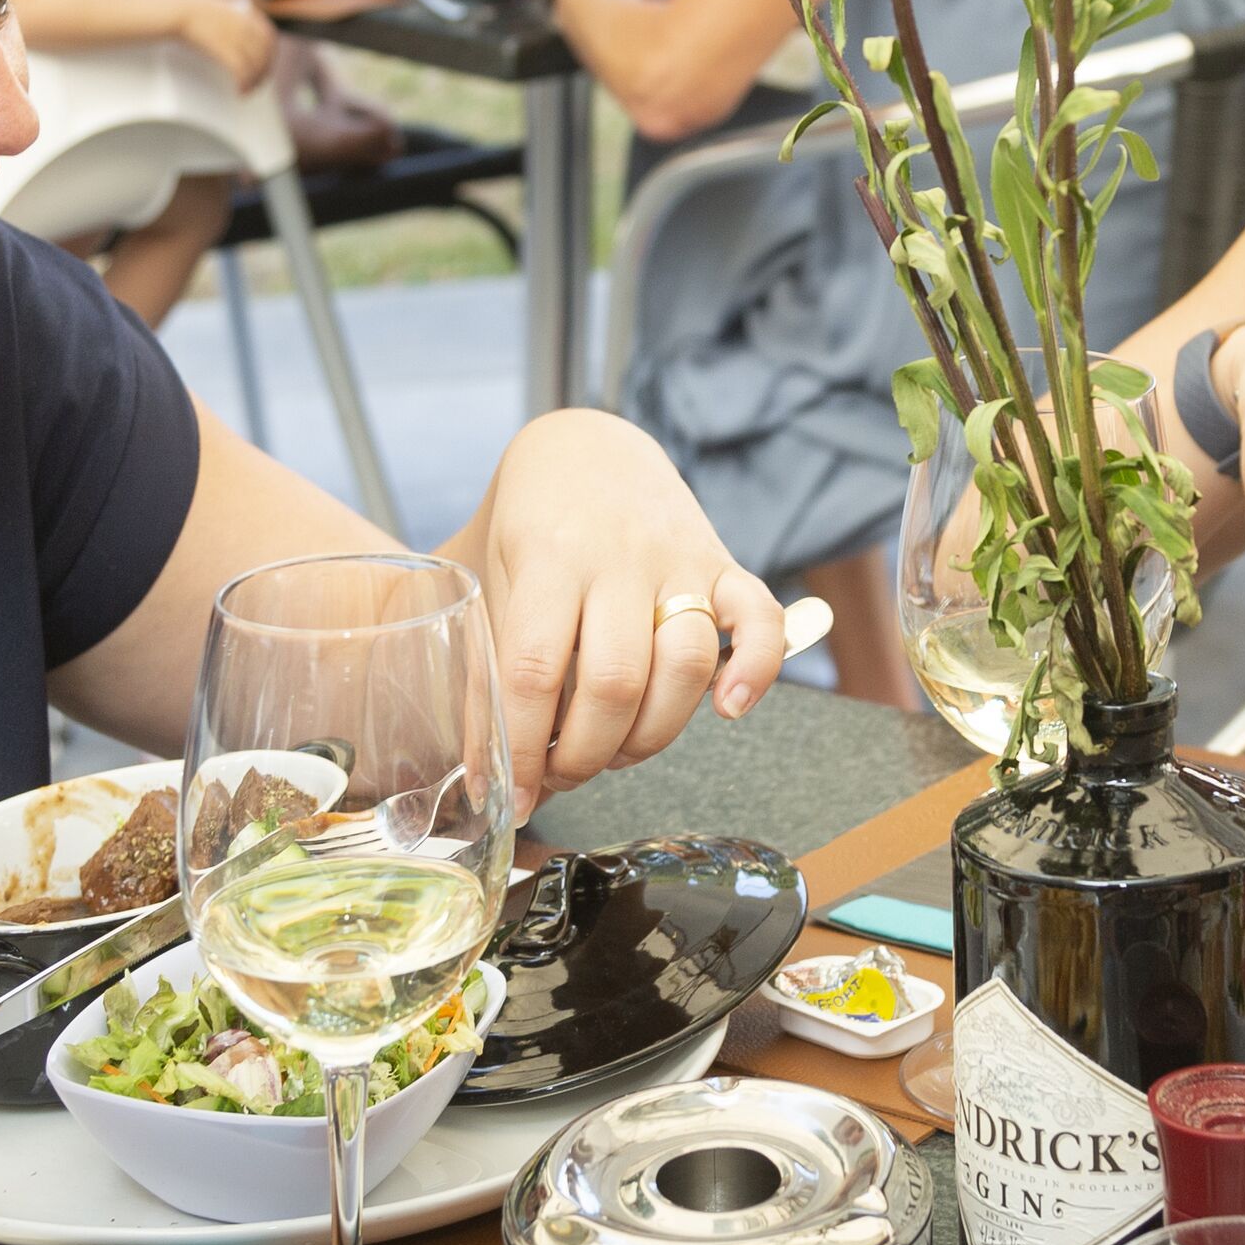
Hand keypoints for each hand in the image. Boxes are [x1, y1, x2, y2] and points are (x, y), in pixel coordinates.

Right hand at [172, 0, 279, 92]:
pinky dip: (244, 82)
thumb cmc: (192, 13)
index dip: (270, 54)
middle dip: (263, 71)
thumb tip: (247, 38)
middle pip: (264, 52)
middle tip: (257, 84)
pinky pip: (241, 68)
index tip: (266, 66)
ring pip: (255, 63)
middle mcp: (244, 23)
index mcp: (245, 13)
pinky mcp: (223, 46)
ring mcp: (235, 34)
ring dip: (254, 81)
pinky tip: (240, 90)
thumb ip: (235, 19)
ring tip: (247, 90)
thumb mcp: (220, 8)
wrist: (174, 11)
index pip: (268, 36)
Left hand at [463, 408, 787, 805]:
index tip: (510, 797)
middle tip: (561, 775)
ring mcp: (679, 560)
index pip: (536, 669)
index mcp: (548, 557)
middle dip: (585, 755)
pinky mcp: (725, 564)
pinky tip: (728, 709)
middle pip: (615, 682)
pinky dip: (757, 671)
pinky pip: (761, 620)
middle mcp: (620, 557)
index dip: (523, 746)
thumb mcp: (483, 579)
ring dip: (650, 736)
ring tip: (614, 752)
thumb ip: (483, 667)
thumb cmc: (527, 528)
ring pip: (685, 667)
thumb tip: (488, 771)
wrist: (587, 447)